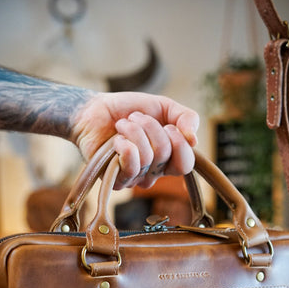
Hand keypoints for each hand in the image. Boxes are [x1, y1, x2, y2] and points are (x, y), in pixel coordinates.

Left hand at [70, 91, 198, 188]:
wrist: (95, 110)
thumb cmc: (128, 110)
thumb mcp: (164, 107)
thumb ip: (186, 117)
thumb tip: (194, 140)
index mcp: (168, 158)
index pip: (186, 164)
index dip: (179, 142)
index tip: (167, 125)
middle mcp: (154, 172)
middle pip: (166, 154)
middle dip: (152, 128)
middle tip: (136, 117)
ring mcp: (136, 178)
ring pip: (147, 157)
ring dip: (133, 131)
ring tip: (122, 125)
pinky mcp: (117, 180)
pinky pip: (130, 166)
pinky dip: (124, 145)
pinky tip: (116, 140)